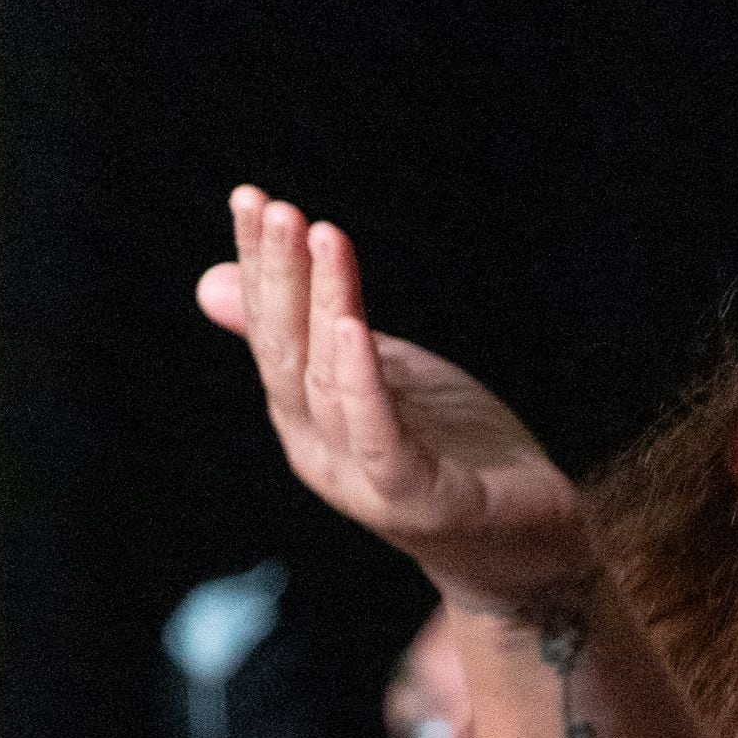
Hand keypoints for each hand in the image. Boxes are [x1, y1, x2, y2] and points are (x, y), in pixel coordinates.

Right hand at [196, 187, 591, 610]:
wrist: (526, 540)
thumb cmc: (450, 450)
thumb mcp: (376, 372)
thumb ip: (309, 331)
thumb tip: (210, 280)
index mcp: (306, 415)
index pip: (271, 331)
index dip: (258, 266)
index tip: (249, 198)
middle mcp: (319, 449)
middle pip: (287, 353)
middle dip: (278, 276)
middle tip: (274, 208)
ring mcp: (363, 480)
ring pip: (327, 384)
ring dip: (323, 306)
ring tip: (321, 238)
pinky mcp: (418, 499)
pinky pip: (379, 437)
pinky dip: (361, 383)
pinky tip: (353, 328)